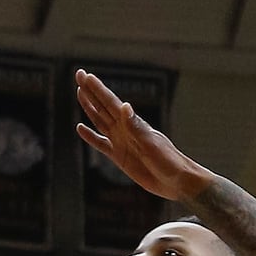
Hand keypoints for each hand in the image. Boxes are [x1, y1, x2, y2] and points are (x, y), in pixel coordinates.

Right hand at [73, 69, 208, 200]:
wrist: (176, 181)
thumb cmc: (168, 160)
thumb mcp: (151, 143)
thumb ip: (136, 126)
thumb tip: (124, 106)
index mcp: (131, 123)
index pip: (110, 102)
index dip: (97, 88)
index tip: (85, 75)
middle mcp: (124, 129)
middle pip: (102, 106)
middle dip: (90, 91)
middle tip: (79, 75)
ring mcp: (121, 142)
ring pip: (100, 120)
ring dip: (89, 107)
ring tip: (80, 93)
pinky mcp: (119, 156)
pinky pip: (100, 144)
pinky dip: (90, 136)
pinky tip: (81, 128)